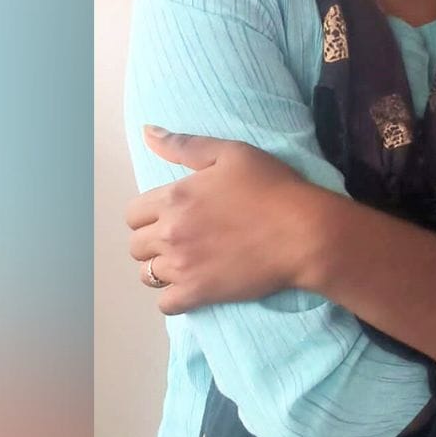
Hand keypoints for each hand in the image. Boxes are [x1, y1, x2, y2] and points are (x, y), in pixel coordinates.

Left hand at [126, 126, 335, 314]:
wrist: (303, 233)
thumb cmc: (272, 188)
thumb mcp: (231, 153)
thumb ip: (184, 145)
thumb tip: (146, 132)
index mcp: (174, 197)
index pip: (132, 214)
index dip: (148, 215)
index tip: (169, 216)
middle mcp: (170, 232)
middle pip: (136, 246)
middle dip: (152, 243)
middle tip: (181, 239)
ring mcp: (182, 266)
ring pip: (148, 275)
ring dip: (162, 269)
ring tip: (186, 263)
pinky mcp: (199, 293)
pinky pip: (166, 304)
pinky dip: (174, 298)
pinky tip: (192, 286)